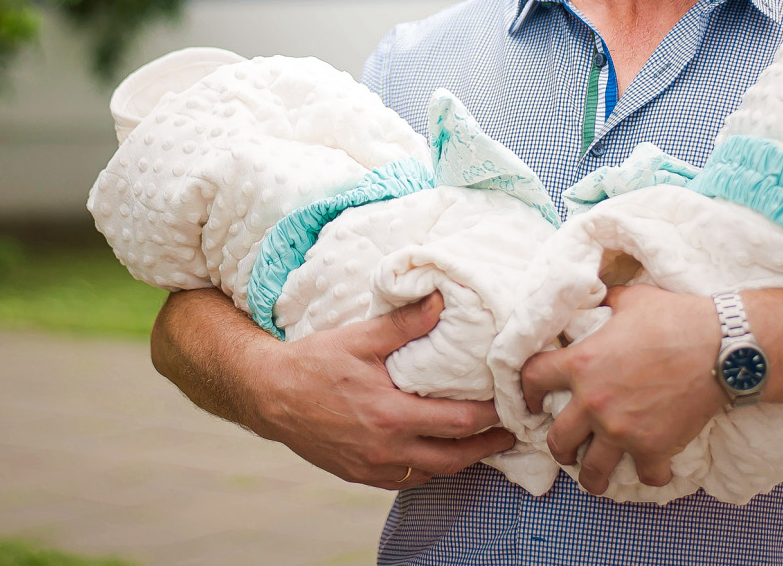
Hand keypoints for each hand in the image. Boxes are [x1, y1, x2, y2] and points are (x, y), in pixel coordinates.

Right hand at [250, 291, 515, 488]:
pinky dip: (429, 468)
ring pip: (432, 473)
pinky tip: (437, 452)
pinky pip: (406, 480)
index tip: (510, 405)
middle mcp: (386, 449)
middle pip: (454, 457)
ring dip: (460, 460)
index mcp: (391, 415)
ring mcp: (373, 466)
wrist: (271, 395)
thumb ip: (405, 323)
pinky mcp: (360, 474)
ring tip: (481, 443)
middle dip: (488, 446)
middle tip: (511, 433)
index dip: (491, 417)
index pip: (459, 423)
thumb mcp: (360, 338)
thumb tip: (441, 301)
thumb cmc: (314, 364)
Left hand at [520, 284, 728, 494]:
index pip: (532, 379)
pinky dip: (649, 475)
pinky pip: (645, 476)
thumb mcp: (631, 299)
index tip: (533, 402)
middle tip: (566, 450)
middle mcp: (594, 402)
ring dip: (591, 476)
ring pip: (592, 470)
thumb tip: (598, 297)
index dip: (527, 391)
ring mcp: (622, 430)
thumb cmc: (675, 318)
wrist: (720, 347)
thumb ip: (606, 303)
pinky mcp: (653, 448)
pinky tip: (653, 469)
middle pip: (558, 439)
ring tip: (596, 477)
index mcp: (582, 363)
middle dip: (559, 449)